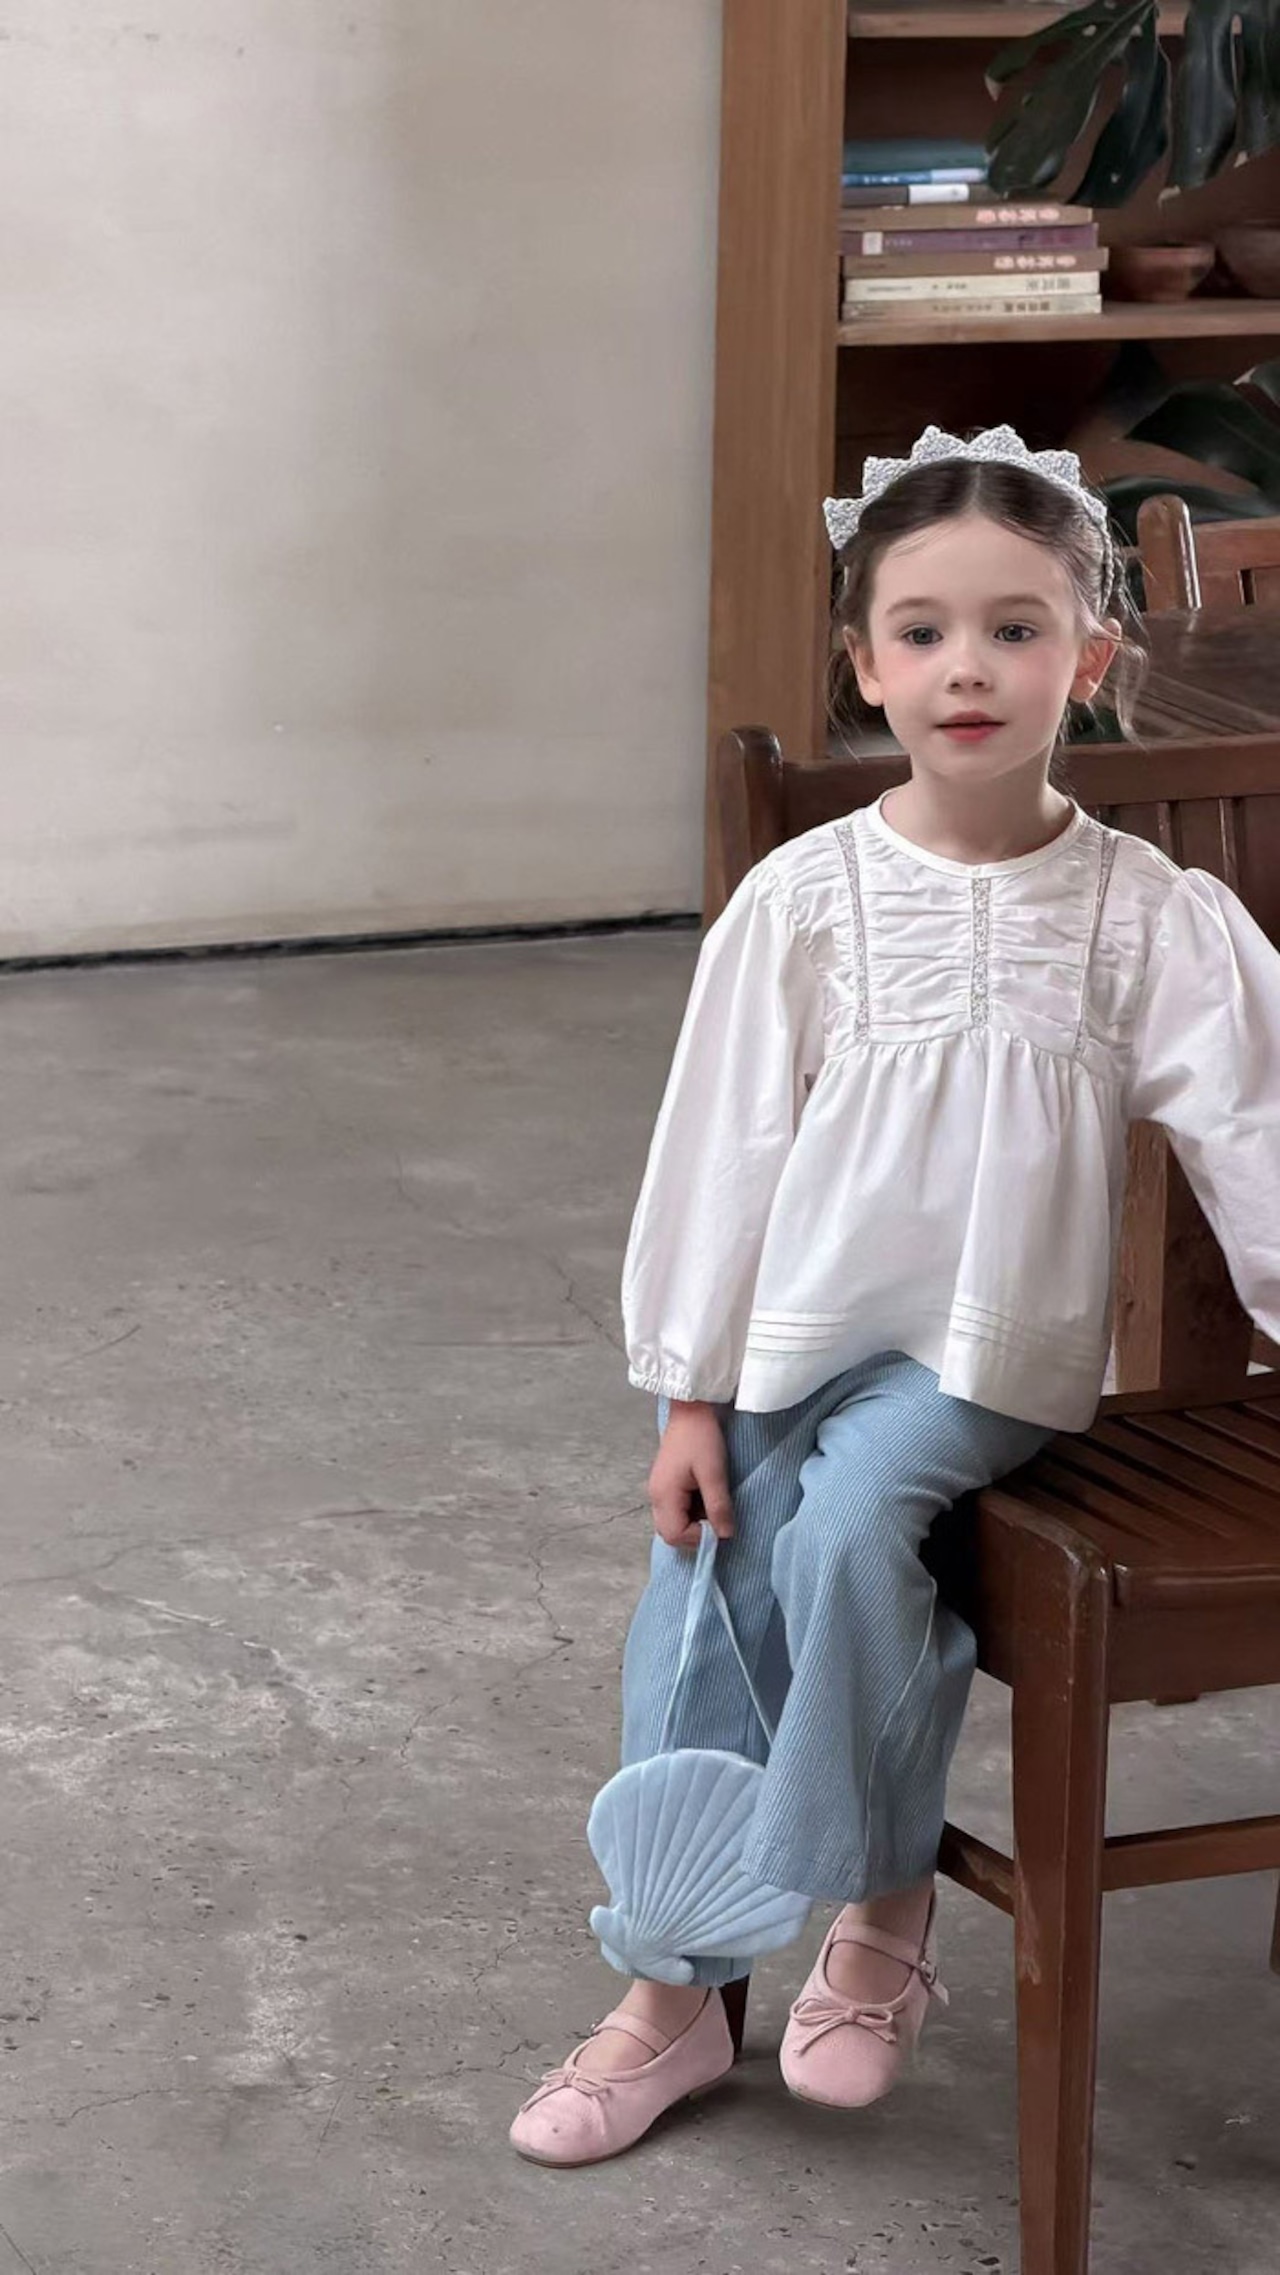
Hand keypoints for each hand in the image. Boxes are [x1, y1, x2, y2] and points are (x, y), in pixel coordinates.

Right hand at [647, 1401, 734, 1549]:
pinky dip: (692, 1510)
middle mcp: (656, 1496)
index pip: (675, 1535)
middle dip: (695, 1533)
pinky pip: (676, 1509)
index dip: (699, 1538)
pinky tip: (706, 1495)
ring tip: (713, 1504)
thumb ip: (718, 1507)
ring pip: (673, 1522)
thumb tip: (725, 1535)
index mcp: (664, 1495)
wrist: (691, 1409)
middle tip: (716, 1518)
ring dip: (695, 1521)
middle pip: (670, 1532)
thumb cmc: (702, 1438)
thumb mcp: (714, 1473)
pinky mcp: (666, 1483)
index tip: (719, 1525)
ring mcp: (659, 1490)